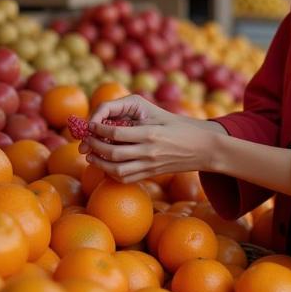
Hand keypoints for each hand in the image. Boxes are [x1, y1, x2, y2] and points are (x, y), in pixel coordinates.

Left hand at [79, 94, 214, 182]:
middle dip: (94, 146)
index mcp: (150, 133)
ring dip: (99, 163)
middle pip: (112, 153)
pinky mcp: (151, 174)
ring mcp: (150, 166)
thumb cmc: (180, 126)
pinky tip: (105, 165)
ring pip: (116, 170)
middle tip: (86, 140)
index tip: (91, 125)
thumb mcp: (158, 114)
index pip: (116, 132)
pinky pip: (126, 178)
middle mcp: (149, 151)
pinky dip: (111, 173)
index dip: (98, 128)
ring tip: (90, 155)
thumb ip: (133, 114)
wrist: (204, 148)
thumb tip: (106, 115)